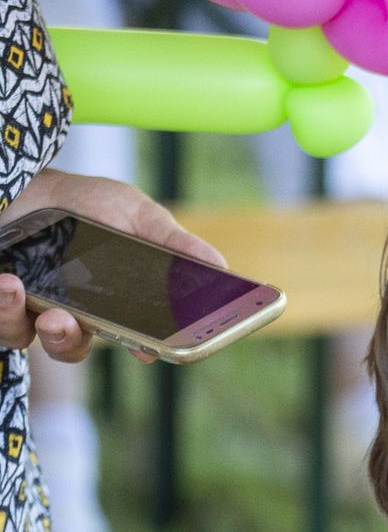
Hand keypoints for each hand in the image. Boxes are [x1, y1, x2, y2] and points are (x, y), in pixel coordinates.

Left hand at [0, 169, 224, 361]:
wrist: (22, 181)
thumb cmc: (82, 199)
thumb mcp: (134, 213)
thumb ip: (173, 241)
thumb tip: (222, 265)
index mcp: (111, 300)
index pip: (129, 338)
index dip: (139, 349)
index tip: (143, 350)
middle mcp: (70, 310)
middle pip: (73, 346)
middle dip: (68, 339)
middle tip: (64, 321)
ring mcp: (31, 308)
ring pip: (29, 338)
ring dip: (22, 320)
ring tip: (17, 288)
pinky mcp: (3, 303)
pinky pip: (3, 323)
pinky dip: (2, 306)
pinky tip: (7, 281)